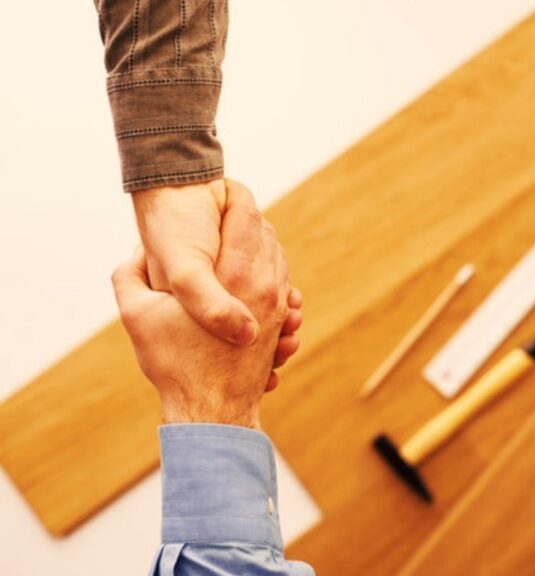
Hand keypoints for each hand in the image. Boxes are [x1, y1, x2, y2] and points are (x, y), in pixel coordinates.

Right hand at [114, 184, 299, 426]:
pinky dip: (268, 272)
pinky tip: (248, 274)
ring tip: (236, 236)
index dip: (234, 194)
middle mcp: (267, 285)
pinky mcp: (283, 324)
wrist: (212, 411)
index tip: (220, 186)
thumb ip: (130, 275)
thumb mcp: (138, 315)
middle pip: (267, 234)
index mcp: (236, 274)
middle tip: (226, 206)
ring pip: (277, 259)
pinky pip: (282, 285)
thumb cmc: (174, 363)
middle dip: (248, 218)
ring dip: (260, 244)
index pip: (248, 214)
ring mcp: (279, 306)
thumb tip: (137, 251)